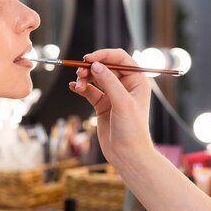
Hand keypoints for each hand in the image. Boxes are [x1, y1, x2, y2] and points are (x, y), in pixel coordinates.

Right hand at [68, 49, 153, 163]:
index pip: (120, 58)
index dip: (104, 55)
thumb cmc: (132, 129)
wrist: (127, 155)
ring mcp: (113, 95)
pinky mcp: (102, 105)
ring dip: (84, 78)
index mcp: (137, 81)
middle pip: (105, 67)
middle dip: (91, 67)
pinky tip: (73, 87)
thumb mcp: (122, 103)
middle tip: (79, 72)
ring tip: (77, 83)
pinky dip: (81, 88)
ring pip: (95, 78)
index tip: (88, 58)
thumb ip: (109, 82)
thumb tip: (95, 65)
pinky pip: (89, 91)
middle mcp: (126, 85)